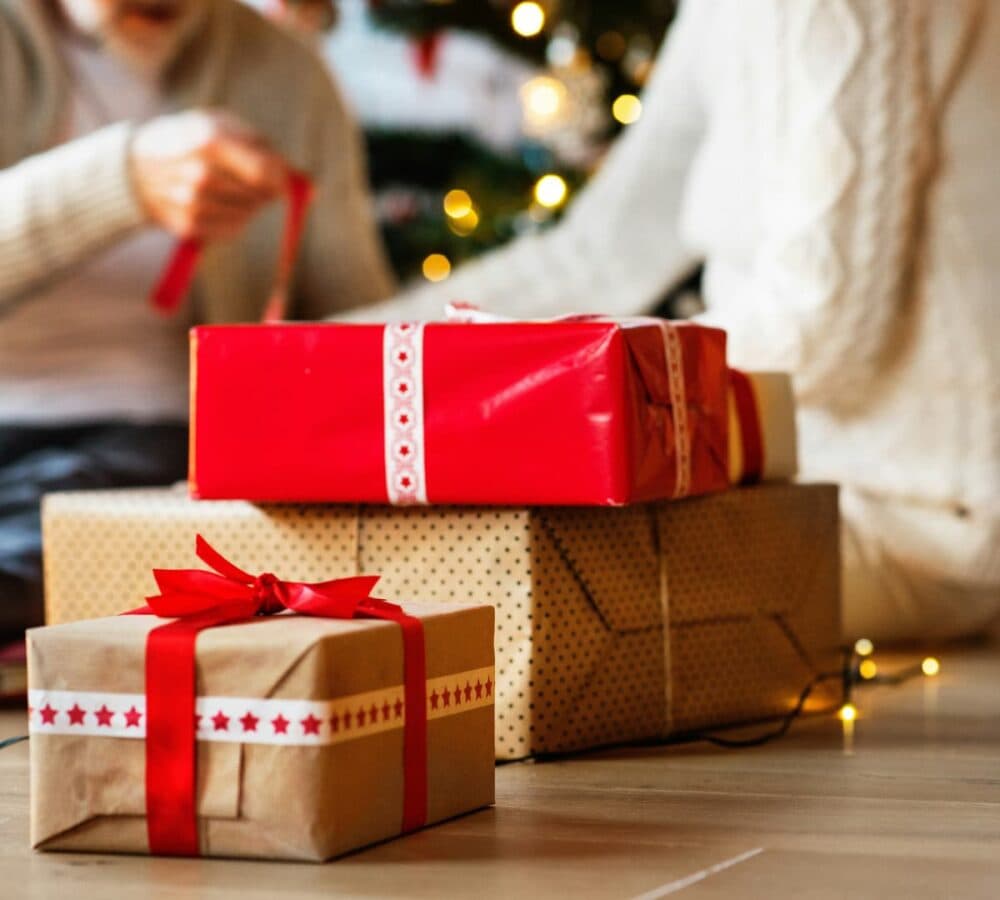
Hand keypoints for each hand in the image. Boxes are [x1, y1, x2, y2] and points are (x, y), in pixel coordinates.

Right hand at [130, 110, 287, 241]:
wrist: (135, 169)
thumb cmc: (188, 141)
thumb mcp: (217, 123)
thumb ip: (261, 145)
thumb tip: (301, 181)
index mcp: (210, 141)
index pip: (266, 171)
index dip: (281, 177)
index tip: (279, 176)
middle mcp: (200, 174)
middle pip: (260, 194)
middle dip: (264, 190)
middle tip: (252, 181)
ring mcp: (193, 203)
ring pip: (249, 214)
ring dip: (249, 205)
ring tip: (232, 190)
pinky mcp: (189, 226)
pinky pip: (233, 229)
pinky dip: (234, 219)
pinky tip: (220, 205)